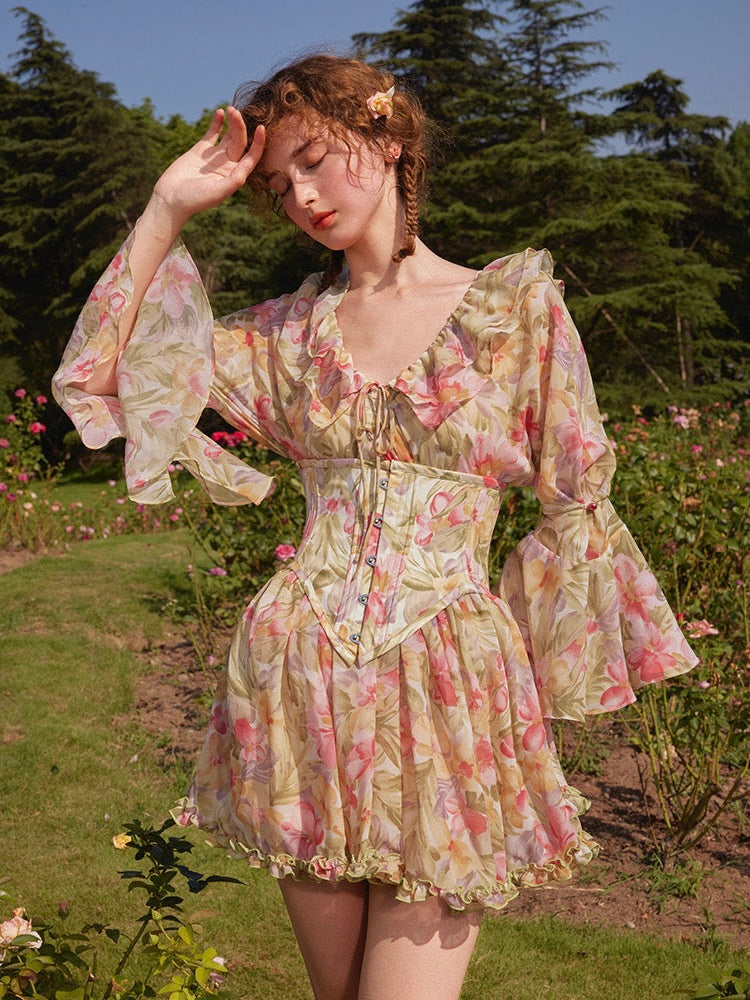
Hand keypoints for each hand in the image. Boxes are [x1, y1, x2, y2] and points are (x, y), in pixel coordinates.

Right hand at [151, 106, 265, 224]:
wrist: (170, 198)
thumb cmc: (195, 199)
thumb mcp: (217, 192)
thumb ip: (233, 181)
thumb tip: (245, 171)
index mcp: (235, 176)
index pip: (252, 157)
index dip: (258, 143)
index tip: (261, 128)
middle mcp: (227, 165)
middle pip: (240, 143)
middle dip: (240, 127)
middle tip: (236, 112)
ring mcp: (214, 157)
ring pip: (228, 136)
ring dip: (231, 123)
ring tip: (231, 109)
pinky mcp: (200, 150)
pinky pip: (212, 134)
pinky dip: (217, 123)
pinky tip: (220, 112)